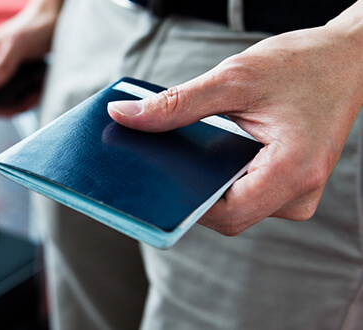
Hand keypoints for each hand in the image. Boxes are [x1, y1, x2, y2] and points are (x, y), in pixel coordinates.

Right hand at [0, 0, 60, 115]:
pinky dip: (32, 95)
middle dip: (13, 103)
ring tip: (37, 89)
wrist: (57, 18)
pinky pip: (21, 96)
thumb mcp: (19, 43)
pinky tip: (40, 87)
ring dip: (25, 100)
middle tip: (30, 96)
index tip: (7, 107)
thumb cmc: (36, 24)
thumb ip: (2, 64)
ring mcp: (5, 73)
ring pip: (9, 100)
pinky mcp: (18, 77)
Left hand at [107, 9, 362, 235]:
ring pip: (233, 205)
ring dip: (202, 183)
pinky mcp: (286, 185)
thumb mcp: (233, 78)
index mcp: (294, 171)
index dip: (185, 204)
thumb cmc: (301, 65)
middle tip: (152, 165)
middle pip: (227, 213)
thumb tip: (124, 117)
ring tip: (175, 154)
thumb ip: (177, 104)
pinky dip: (218, 176)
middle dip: (188, 191)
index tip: (148, 185)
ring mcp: (295, 193)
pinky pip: (243, 193)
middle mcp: (299, 192)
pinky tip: (198, 154)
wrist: (345, 59)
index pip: (228, 214)